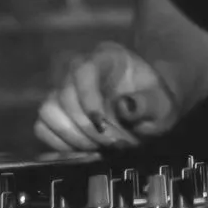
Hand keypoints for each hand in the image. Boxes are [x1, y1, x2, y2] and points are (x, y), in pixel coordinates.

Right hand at [34, 42, 178, 153]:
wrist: (150, 112)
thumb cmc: (156, 103)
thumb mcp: (163, 104)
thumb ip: (147, 104)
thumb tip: (124, 107)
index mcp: (107, 57)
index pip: (83, 69)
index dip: (87, 98)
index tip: (102, 125)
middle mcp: (80, 69)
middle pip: (63, 94)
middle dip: (87, 127)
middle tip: (113, 144)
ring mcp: (64, 90)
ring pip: (48, 111)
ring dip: (72, 137)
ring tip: (99, 148)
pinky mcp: (57, 113)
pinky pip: (43, 127)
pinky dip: (61, 144)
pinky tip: (85, 150)